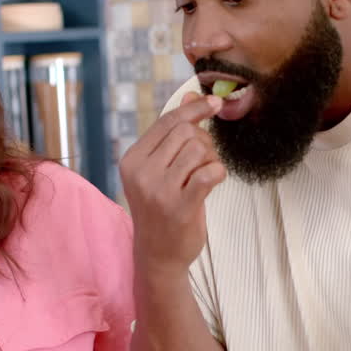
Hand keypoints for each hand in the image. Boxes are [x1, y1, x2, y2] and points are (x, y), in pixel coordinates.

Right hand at [120, 92, 226, 275]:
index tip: (215, 103)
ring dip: (211, 159)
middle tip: (204, 161)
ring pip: (199, 150)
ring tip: (206, 175)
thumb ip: (172, 134)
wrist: (158, 255)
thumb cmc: (161, 209)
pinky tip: (214, 181)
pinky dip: (218, 172)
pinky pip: (209, 173)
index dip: (195, 109)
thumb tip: (190, 95)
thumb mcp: (159, 170)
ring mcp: (159, 190)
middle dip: (204, 141)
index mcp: (132, 159)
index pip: (168, 122)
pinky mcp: (180, 206)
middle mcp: (141, 172)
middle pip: (186, 133)